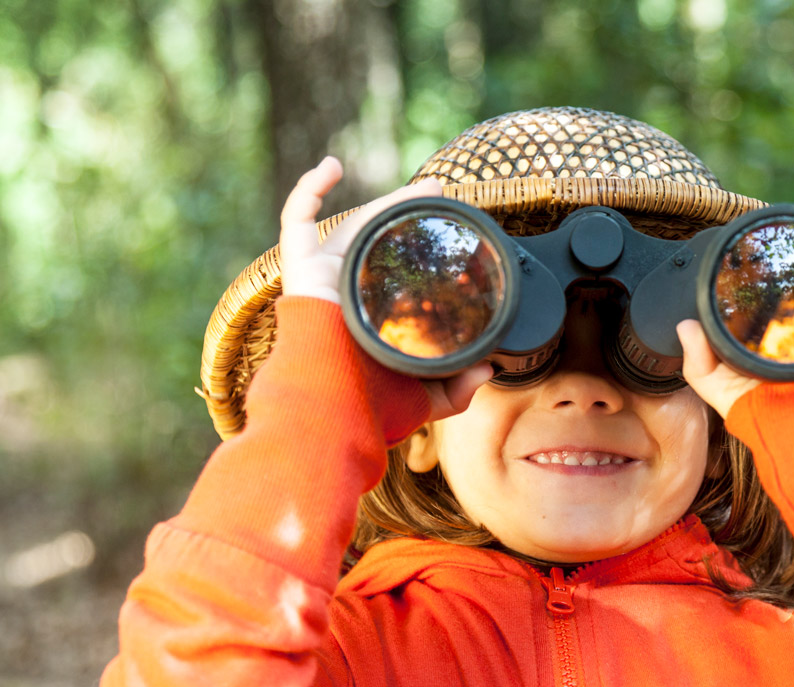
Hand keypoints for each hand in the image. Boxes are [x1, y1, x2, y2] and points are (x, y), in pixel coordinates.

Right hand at [277, 157, 491, 421]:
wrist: (336, 404)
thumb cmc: (369, 406)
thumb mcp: (423, 398)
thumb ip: (457, 389)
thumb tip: (490, 369)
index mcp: (371, 321)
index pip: (396, 279)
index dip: (419, 255)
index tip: (451, 238)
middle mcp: (347, 297)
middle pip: (378, 244)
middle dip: (409, 216)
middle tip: (441, 195)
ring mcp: (323, 278)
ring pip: (352, 227)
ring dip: (386, 202)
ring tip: (424, 186)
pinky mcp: (300, 267)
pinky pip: (296, 219)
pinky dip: (308, 189)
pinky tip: (331, 166)